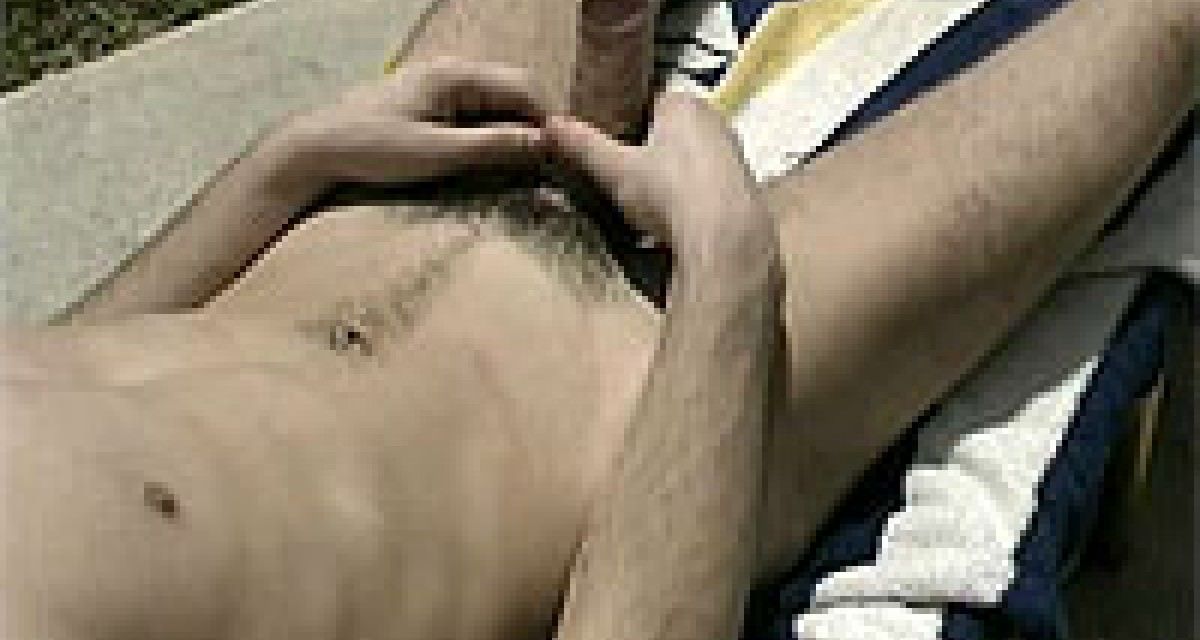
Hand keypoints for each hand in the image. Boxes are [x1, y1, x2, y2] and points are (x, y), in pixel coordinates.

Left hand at [286, 58, 549, 184]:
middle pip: (514, 91)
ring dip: (515, 130)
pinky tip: (493, 158)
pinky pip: (476, 110)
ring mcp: (439, 85)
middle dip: (536, 125)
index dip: (550, 122)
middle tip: (549, 165)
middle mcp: (451, 71)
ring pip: (496, 101)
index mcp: (456, 75)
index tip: (563, 156)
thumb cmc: (371, 149)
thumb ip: (494, 146)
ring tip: (526, 166)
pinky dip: (493, 131)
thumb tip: (543, 144)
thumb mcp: (439, 154)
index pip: (525, 88)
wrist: (315, 149)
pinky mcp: (428, 102)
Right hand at [546, 92, 770, 258]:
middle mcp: (714, 120)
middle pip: (673, 129)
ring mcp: (734, 152)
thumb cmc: (668, 193)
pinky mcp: (745, 185)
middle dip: (652, 149)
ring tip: (652, 203)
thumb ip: (582, 145)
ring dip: (674, 174)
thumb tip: (550, 123)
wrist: (725, 237)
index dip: (629, 123)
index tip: (615, 146)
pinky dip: (695, 197)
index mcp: (682, 104)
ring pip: (693, 157)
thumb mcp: (614, 170)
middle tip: (629, 177)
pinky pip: (710, 184)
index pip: (651, 101)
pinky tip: (680, 219)